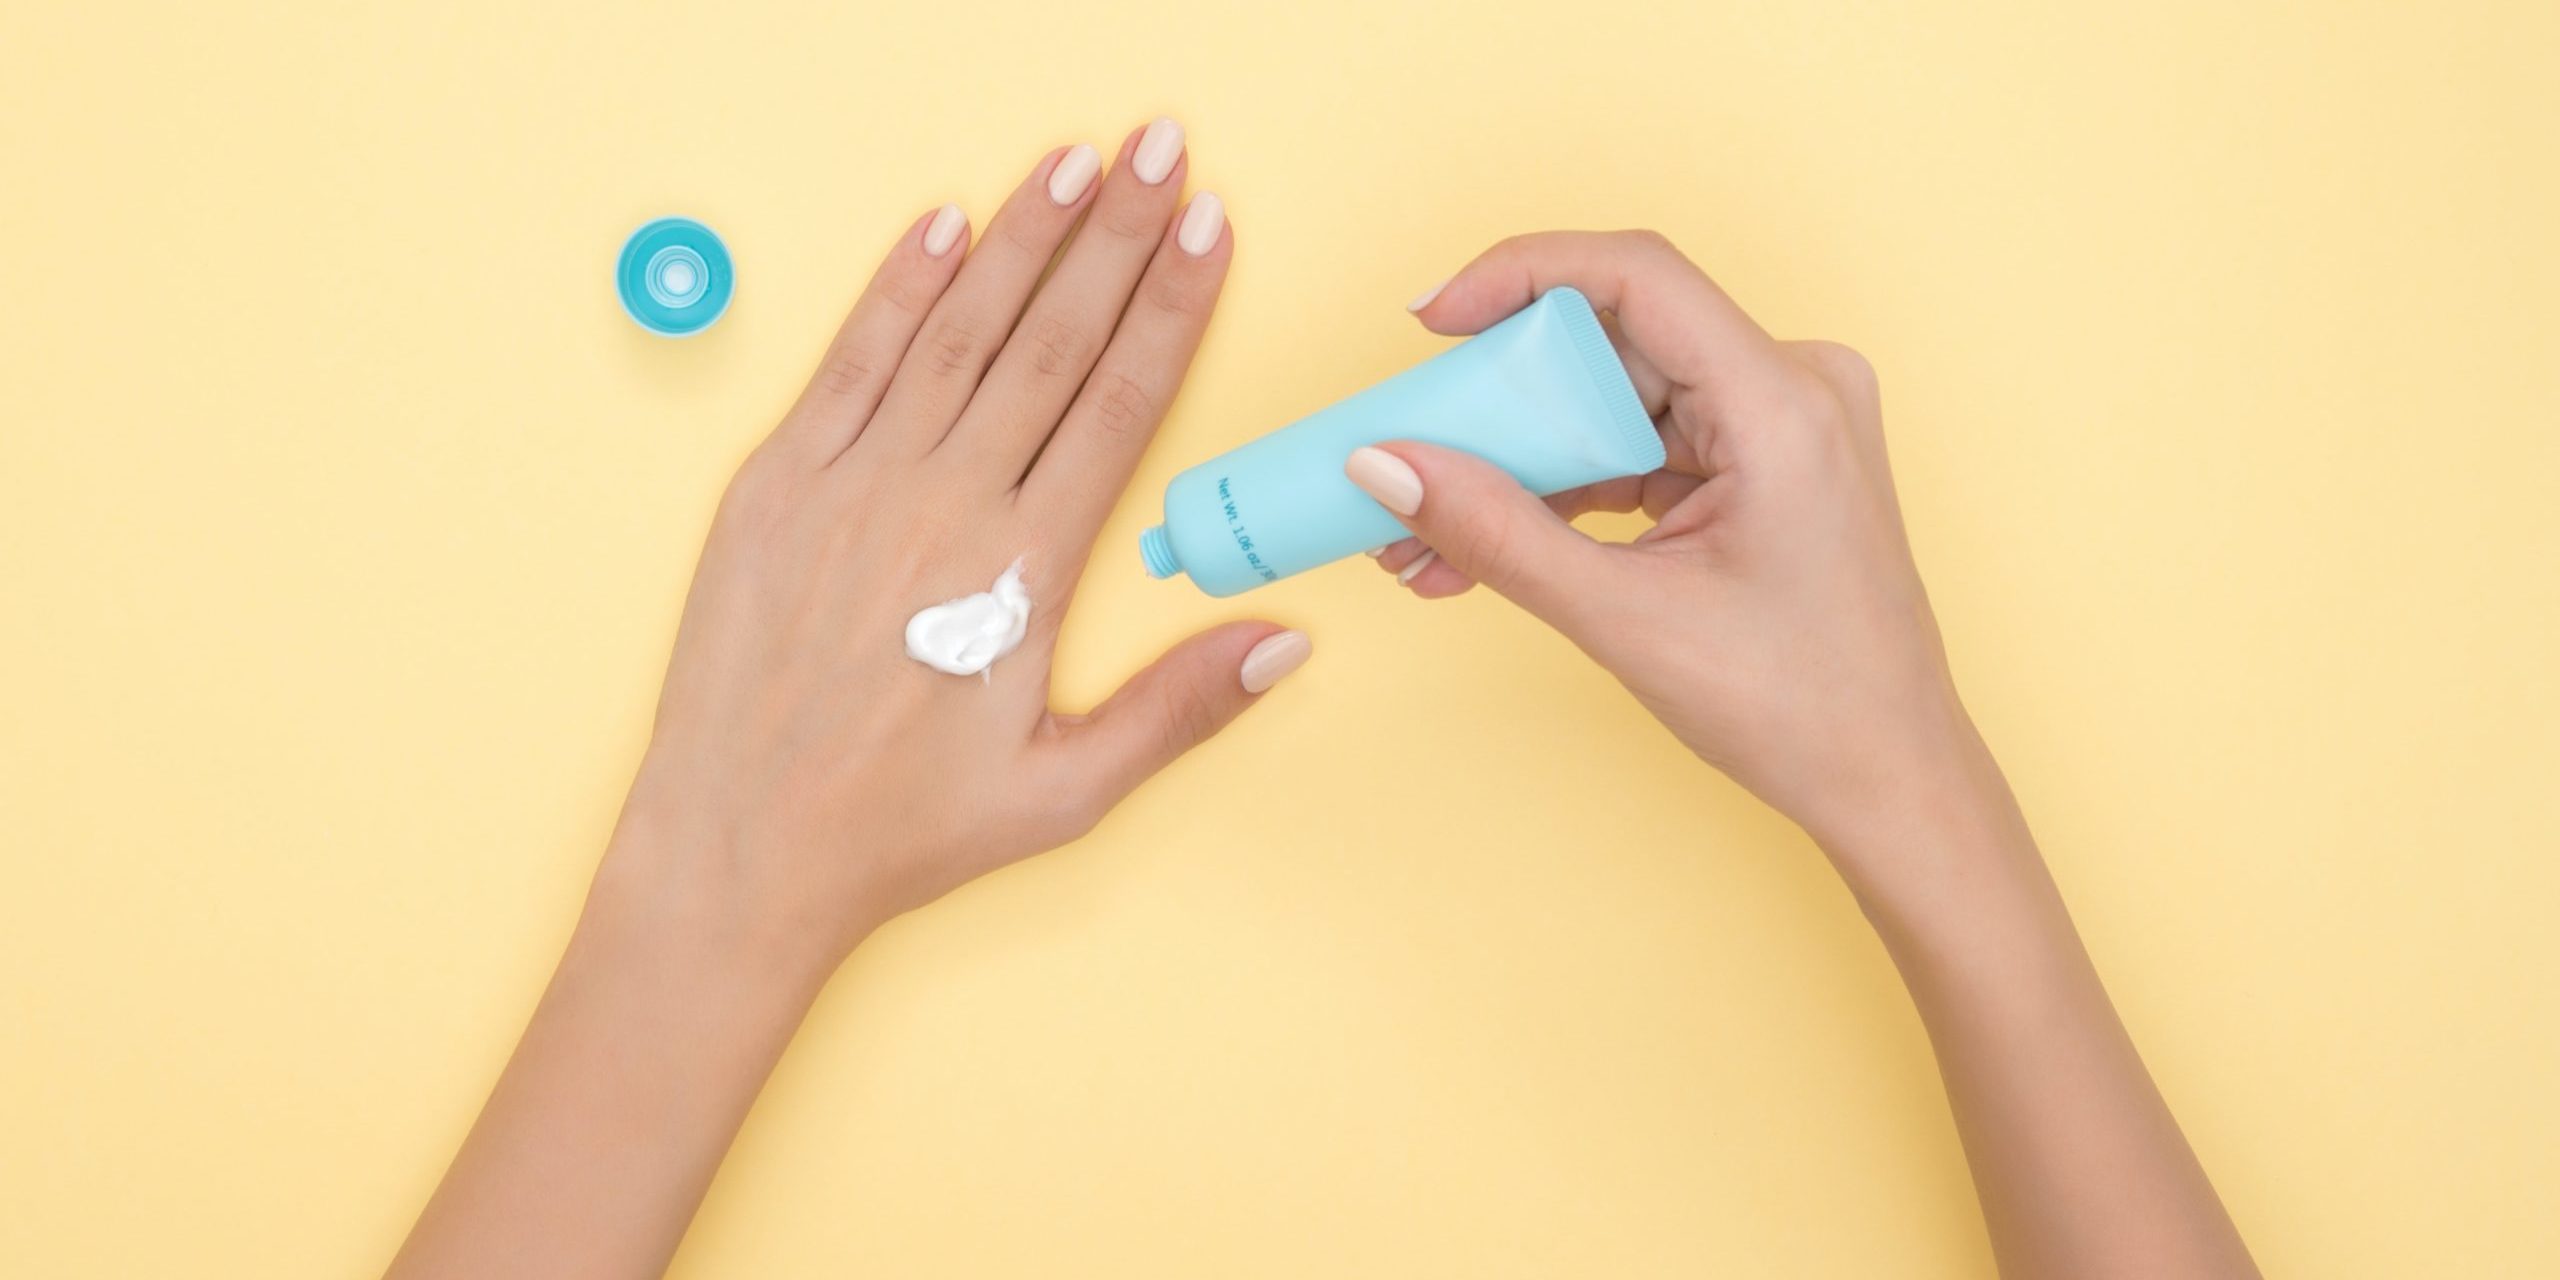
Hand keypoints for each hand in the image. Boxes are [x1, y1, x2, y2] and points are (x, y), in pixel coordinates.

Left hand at [603, 127, 1307, 979]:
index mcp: (1021, 571)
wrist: (738, 850)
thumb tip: (1289, 640)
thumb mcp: (1066, 793)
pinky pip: (848, 364)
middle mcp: (940, 506)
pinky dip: (896, 290)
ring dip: (1020, 238)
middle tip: (1163, 153)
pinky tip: (942, 225)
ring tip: (1077, 161)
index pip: (1119, 403)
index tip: (1211, 230)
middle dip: (1116, 238)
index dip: (1172, 307)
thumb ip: (1180, 707)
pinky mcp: (773, 487)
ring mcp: (850, 486)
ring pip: (955, 331)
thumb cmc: (902, 832)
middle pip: (1050, 341)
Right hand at [1357, 231, 1973, 858]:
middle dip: (1501, 406)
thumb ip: (1495, 534)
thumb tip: (1386, 466)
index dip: (1520, 274)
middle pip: (1615, 345)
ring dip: (1523, 464)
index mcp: (1784, 404)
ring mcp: (1786, 426)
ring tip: (1426, 537)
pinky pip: (1644, 447)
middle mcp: (1796, 388)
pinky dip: (1570, 493)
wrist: (1890, 780)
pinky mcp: (1766, 465)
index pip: (1637, 275)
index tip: (1432, 319)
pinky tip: (1488, 547)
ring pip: (1619, 403)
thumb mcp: (1625, 619)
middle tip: (1411, 456)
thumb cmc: (1802, 709)